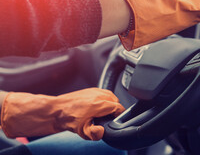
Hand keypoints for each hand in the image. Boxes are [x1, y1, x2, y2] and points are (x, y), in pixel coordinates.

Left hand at [1, 88, 124, 139]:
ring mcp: (94, 91)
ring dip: (110, 103)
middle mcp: (99, 95)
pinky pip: (103, 93)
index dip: (120, 115)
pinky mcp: (90, 89)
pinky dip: (104, 99)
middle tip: (109, 118)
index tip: (117, 120)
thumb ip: (95, 134)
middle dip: (115, 109)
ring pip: (110, 96)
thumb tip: (102, 131)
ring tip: (104, 112)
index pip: (118, 107)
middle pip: (116, 101)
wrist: (56, 110)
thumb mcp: (82, 131)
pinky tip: (98, 106)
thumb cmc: (68, 119)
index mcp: (99, 104)